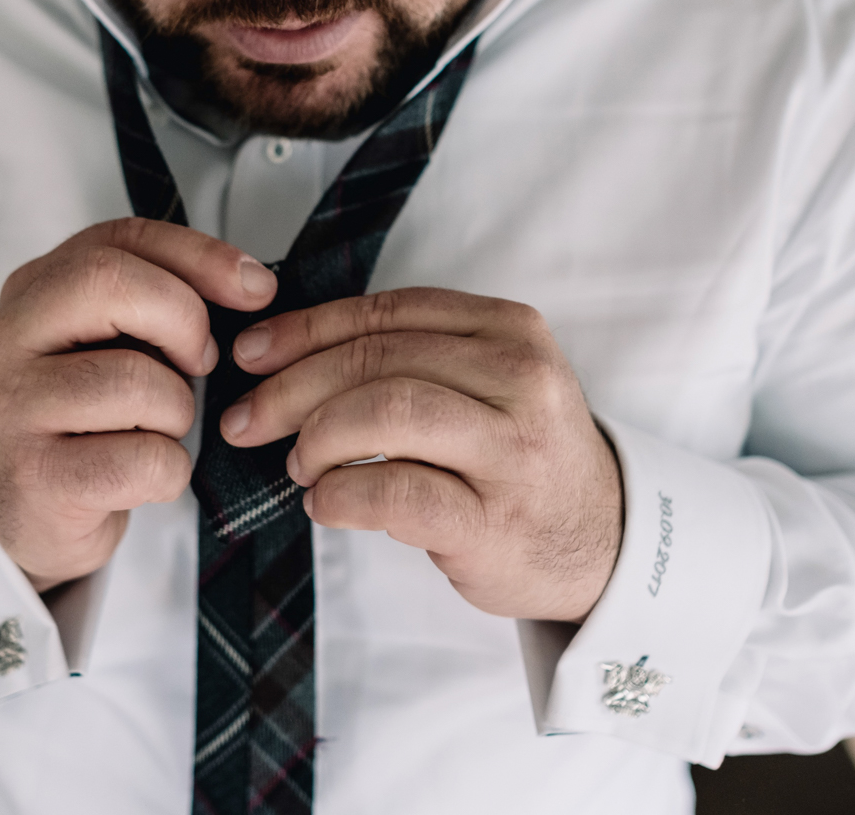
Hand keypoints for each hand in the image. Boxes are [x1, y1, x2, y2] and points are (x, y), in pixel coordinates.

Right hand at [0, 218, 276, 592]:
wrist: (37, 515)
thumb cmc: (95, 420)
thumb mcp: (122, 344)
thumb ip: (168, 302)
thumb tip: (252, 285)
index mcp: (35, 290)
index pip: (122, 239)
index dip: (200, 256)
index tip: (256, 291)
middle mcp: (9, 337)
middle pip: (108, 282)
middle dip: (184, 321)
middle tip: (201, 364)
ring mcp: (14, 406)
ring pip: (134, 381)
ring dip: (177, 413)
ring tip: (157, 430)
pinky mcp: (34, 475)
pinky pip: (140, 459)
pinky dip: (168, 471)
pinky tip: (144, 475)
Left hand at [218, 288, 621, 622]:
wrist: (605, 541)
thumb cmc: (520, 458)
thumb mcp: (489, 384)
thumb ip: (410, 359)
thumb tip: (282, 355)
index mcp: (508, 330)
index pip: (386, 313)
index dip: (305, 330)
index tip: (251, 354)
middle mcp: (518, 379)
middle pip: (375, 359)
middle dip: (291, 388)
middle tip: (248, 420)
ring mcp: (512, 450)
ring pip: (384, 412)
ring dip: (317, 438)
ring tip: (299, 466)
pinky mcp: (495, 519)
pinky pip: (394, 492)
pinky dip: (341, 495)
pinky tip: (325, 503)